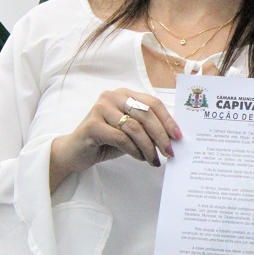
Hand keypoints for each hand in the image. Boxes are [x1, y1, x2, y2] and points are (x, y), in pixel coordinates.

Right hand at [48, 89, 180, 191]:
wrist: (74, 152)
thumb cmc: (106, 141)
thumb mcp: (130, 132)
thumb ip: (147, 128)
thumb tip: (173, 137)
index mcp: (125, 94)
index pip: (153, 103)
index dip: (168, 120)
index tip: (179, 137)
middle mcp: (113, 96)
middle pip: (146, 114)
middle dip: (161, 135)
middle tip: (170, 152)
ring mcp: (101, 108)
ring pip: (135, 127)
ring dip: (149, 147)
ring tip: (155, 160)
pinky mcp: (92, 124)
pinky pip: (121, 138)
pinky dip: (135, 150)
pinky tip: (140, 158)